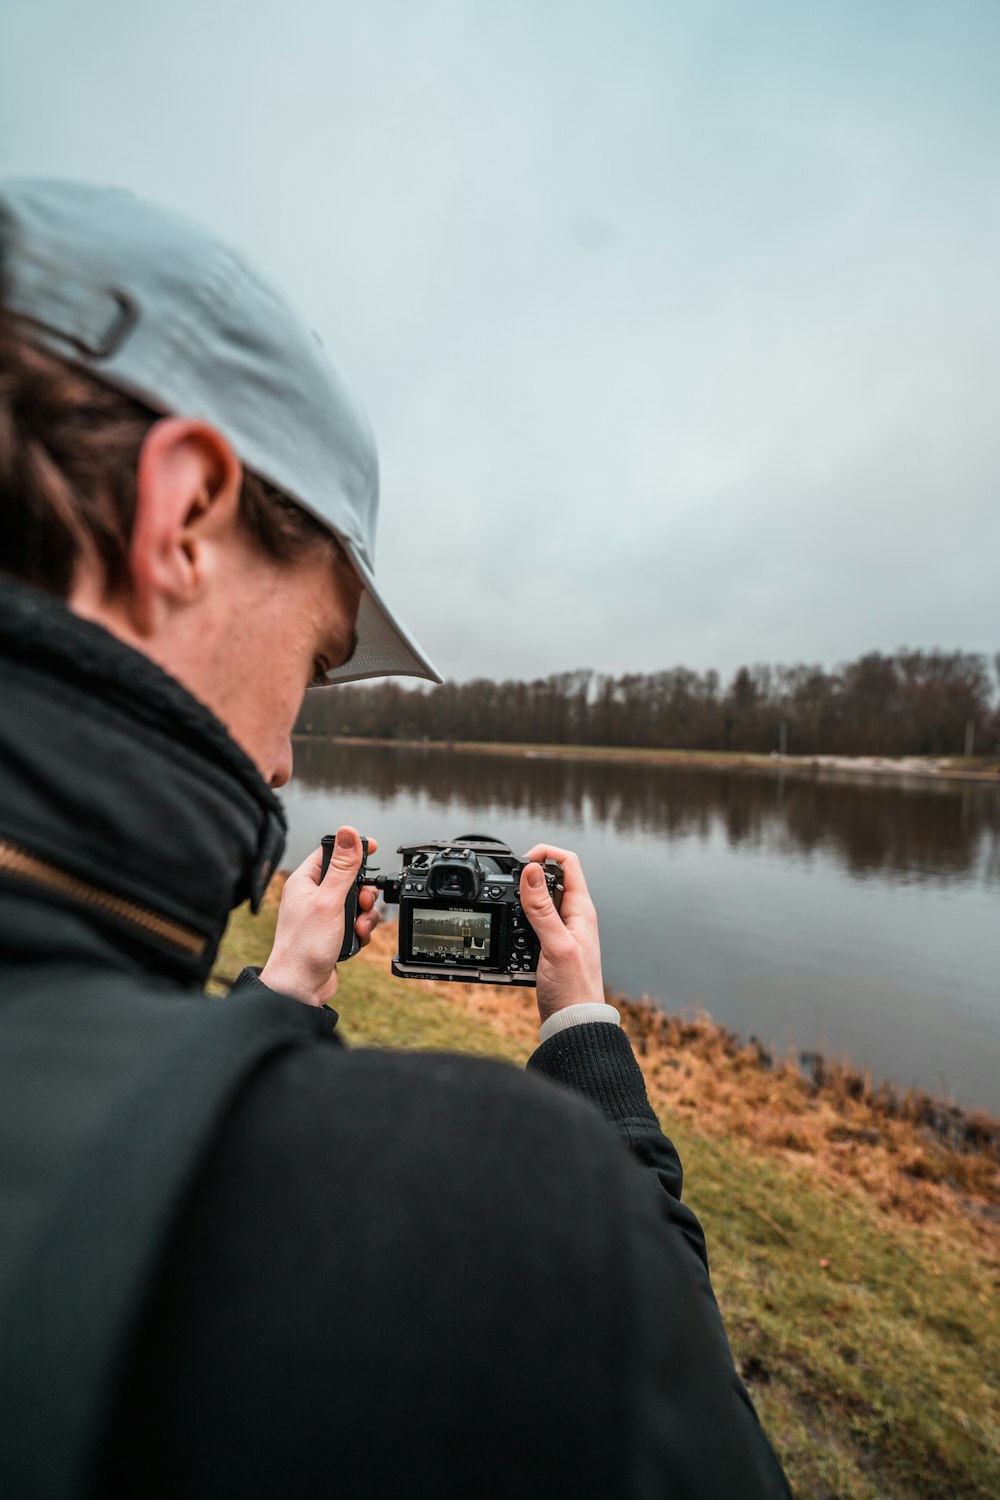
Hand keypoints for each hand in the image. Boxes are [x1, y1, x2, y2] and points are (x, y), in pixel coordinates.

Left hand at [260, 827, 379, 1005]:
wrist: (300, 987)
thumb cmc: (304, 946)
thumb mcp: (329, 900)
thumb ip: (342, 867)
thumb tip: (349, 833)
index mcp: (304, 881)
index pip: (331, 853)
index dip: (353, 850)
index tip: (373, 848)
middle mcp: (313, 896)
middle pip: (350, 879)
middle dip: (364, 891)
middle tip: (364, 902)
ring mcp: (324, 915)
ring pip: (357, 902)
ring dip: (365, 914)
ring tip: (359, 926)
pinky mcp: (334, 932)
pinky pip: (357, 922)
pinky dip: (362, 929)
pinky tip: (356, 938)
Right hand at [518, 843, 604, 1026]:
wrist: (573, 1023)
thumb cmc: (573, 990)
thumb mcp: (555, 945)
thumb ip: (542, 908)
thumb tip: (532, 871)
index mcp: (581, 909)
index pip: (568, 863)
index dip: (545, 853)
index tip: (522, 862)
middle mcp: (573, 916)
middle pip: (549, 878)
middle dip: (527, 878)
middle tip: (508, 888)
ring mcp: (561, 931)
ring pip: (537, 901)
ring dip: (521, 902)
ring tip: (509, 914)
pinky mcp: (549, 945)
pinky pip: (531, 923)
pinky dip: (518, 923)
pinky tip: (512, 936)